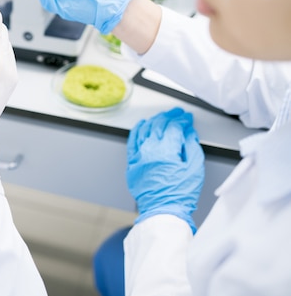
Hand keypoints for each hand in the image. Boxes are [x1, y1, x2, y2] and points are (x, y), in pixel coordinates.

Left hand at [126, 107, 204, 232]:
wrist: (163, 211)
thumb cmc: (179, 195)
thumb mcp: (195, 170)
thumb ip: (192, 147)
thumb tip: (188, 133)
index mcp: (165, 152)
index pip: (173, 128)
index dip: (181, 121)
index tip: (187, 119)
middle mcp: (149, 151)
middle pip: (158, 126)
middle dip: (169, 117)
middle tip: (177, 114)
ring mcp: (138, 157)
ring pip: (144, 130)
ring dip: (154, 121)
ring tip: (163, 117)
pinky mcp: (132, 164)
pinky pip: (132, 141)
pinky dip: (137, 130)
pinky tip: (142, 125)